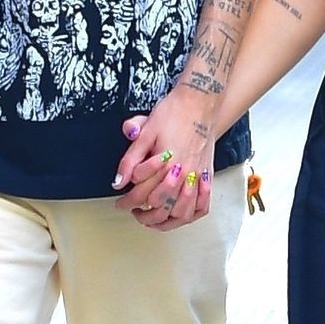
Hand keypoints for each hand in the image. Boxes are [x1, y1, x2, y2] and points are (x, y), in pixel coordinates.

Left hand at [112, 87, 217, 229]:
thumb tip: (118, 183)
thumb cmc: (171, 113)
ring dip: (165, 221)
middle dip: (143, 214)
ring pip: (182, 212)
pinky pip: (202, 205)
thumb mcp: (145, 132)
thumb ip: (130, 160)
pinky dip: (190, 215)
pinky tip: (178, 215)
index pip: (141, 194)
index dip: (127, 202)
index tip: (119, 203)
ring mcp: (197, 176)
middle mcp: (183, 173)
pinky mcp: (207, 175)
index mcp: (165, 163)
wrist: (200, 102)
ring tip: (152, 219)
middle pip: (161, 207)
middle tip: (132, 211)